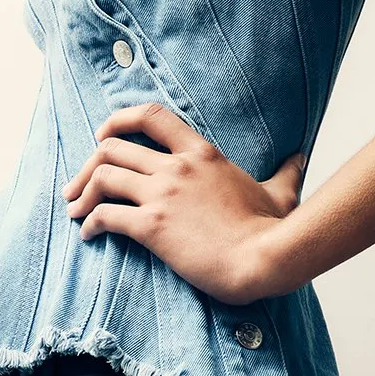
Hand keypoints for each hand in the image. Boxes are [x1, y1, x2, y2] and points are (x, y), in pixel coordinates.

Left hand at [63, 102, 303, 304]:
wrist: (264, 258)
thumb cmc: (272, 229)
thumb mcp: (281, 191)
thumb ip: (286, 171)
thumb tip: (299, 159)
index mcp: (201, 153)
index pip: (150, 117)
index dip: (119, 120)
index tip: (103, 134)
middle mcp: (177, 167)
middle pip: (113, 147)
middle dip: (87, 165)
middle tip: (78, 186)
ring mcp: (163, 195)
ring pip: (103, 177)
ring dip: (82, 193)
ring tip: (75, 211)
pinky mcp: (152, 226)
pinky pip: (106, 216)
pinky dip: (90, 223)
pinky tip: (88, 234)